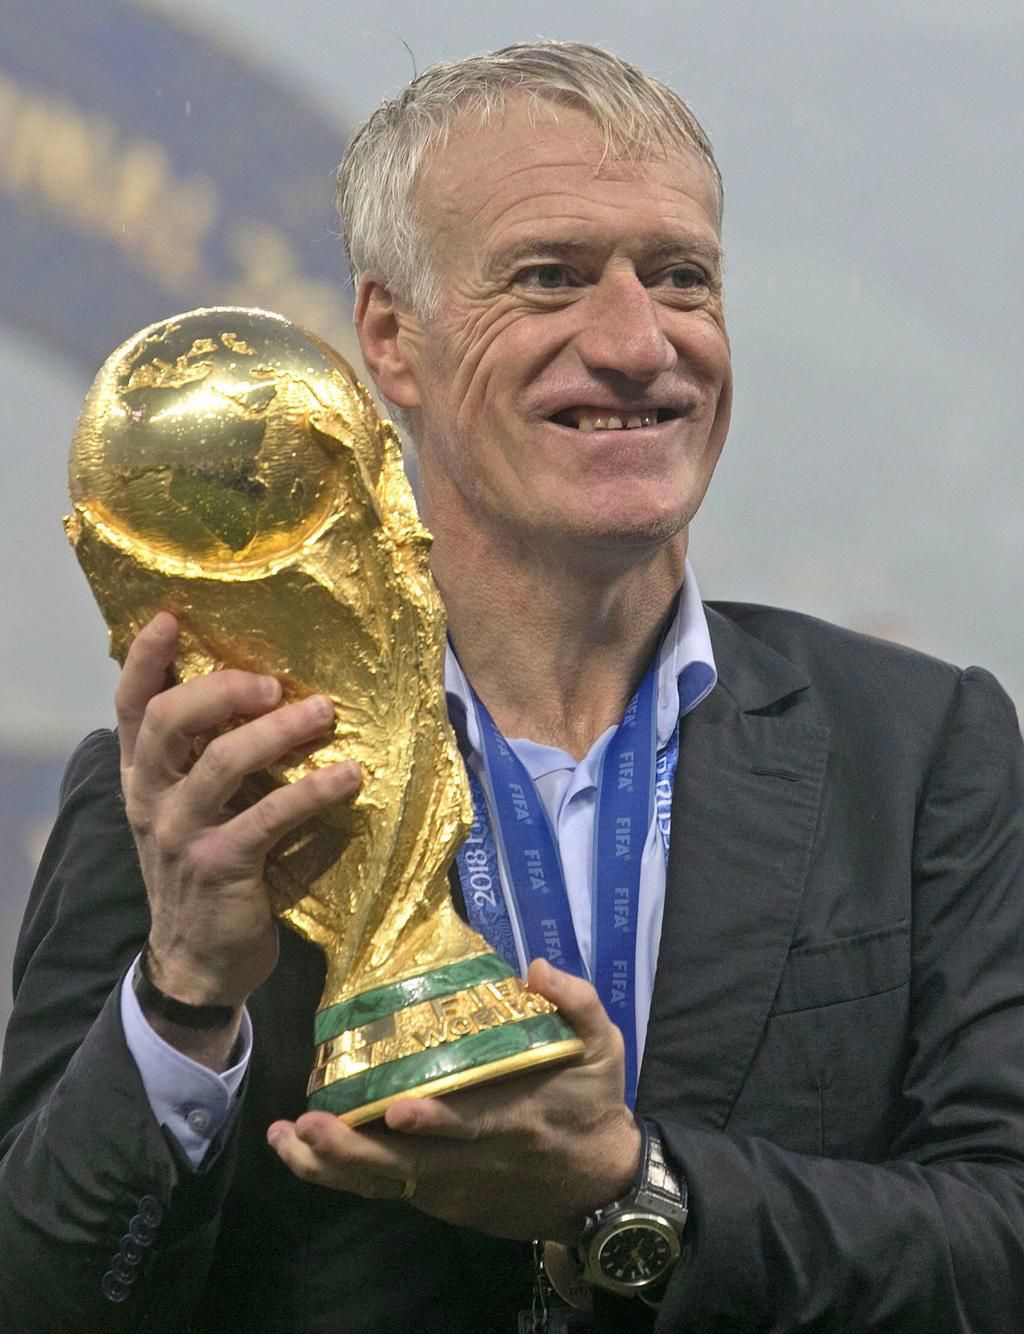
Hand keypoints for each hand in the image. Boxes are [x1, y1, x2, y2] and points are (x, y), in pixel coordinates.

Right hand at [117, 613, 360, 1015]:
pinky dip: (313, 791)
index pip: (131, 706)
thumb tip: (266, 695)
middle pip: (168, 720)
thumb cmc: (207, 869)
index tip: (171, 616)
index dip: (145, 659)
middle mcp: (152, 798)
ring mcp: (181, 833)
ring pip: (220, 762)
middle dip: (220, 689)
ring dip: (278, 732)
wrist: (199, 962)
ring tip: (324, 713)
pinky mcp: (220, 867)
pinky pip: (269, 817)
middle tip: (272, 681)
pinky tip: (350, 777)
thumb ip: (208, 759)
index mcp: (143, 777)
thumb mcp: (192, 810)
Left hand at [266, 958, 641, 1242]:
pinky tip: (301, 1153)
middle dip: (353, 1150)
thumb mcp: (604, 1050)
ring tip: (285, 1139)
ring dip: (331, 1165)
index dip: (433, 1122)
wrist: (598, 1187)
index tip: (395, 1108)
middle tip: (307, 1126)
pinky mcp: (437, 1199)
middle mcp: (472, 1160)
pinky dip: (340, 1176)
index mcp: (513, 1121)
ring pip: (383, 1183)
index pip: (468, 1125)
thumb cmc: (593, 1107)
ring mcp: (450, 1186)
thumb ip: (578, 1004)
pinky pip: (383, 1191)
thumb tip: (536, 967)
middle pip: (406, 1166)